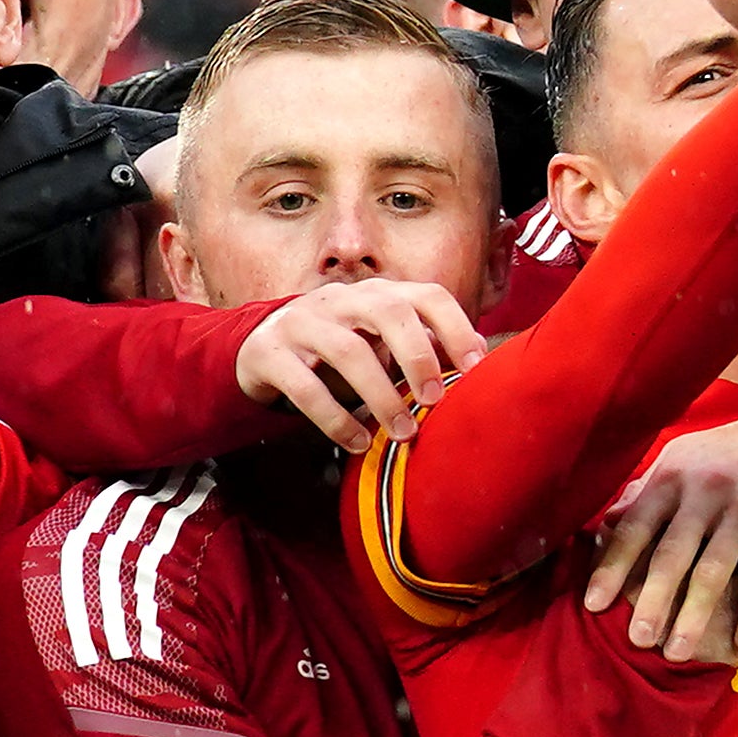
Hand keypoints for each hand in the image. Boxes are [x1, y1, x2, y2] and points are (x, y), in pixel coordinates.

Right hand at [231, 279, 485, 450]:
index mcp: (377, 294)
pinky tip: (358, 442)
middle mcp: (341, 299)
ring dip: (380, 395)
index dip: (456, 327)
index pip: (427, 295)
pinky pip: (304, 386)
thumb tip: (479, 366)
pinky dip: (335, 418)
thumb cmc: (338, 350)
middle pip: (389, 312)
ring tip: (403, 432)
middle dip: (418, 357)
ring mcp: (301, 322)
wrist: (258, 350)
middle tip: (434, 401)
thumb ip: (422, 349)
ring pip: (347, 350)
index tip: (476, 368)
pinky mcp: (267, 353)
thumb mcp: (379, 343)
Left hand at [583, 399, 737, 662]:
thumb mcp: (685, 458)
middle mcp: (706, 489)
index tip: (593, 605)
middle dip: (653, 601)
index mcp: (674, 474)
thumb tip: (606, 524)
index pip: (635, 527)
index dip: (613, 567)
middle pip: (672, 554)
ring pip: (715, 570)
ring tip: (679, 654)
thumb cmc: (734, 451)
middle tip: (637, 641)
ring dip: (695, 615)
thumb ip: (647, 491)